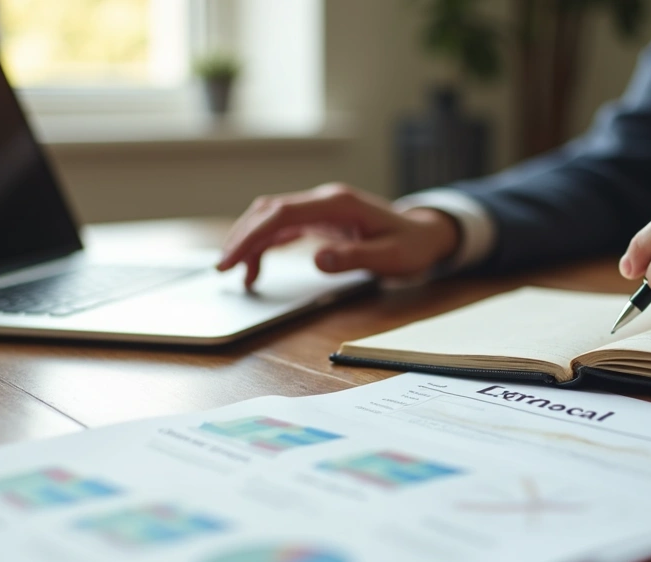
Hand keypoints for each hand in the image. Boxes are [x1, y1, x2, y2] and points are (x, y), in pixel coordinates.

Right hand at [217, 183, 460, 289]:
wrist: (427, 234)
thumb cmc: (412, 246)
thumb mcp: (390, 258)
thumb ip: (354, 258)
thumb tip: (317, 259)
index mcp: (338, 204)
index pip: (282, 213)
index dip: (252, 235)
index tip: (232, 259)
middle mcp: (325, 200)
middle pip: (270, 211)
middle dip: (242, 237)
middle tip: (223, 269)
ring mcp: (321, 207)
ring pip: (272, 216)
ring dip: (250, 239)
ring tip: (236, 272)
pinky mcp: (321, 218)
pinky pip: (283, 226)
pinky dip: (265, 243)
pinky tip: (256, 266)